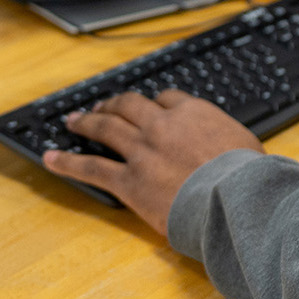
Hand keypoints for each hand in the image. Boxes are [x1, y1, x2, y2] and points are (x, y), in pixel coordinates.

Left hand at [44, 89, 261, 234]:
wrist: (233, 199)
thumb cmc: (246, 176)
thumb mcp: (245, 143)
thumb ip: (228, 138)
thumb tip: (231, 146)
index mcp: (192, 113)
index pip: (166, 99)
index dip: (156, 104)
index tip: (151, 109)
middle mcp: (162, 125)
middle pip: (129, 105)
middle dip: (113, 103)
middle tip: (101, 105)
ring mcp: (142, 151)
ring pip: (106, 128)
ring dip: (87, 122)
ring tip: (72, 121)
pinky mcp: (129, 181)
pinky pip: (91, 167)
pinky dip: (68, 161)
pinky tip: (51, 157)